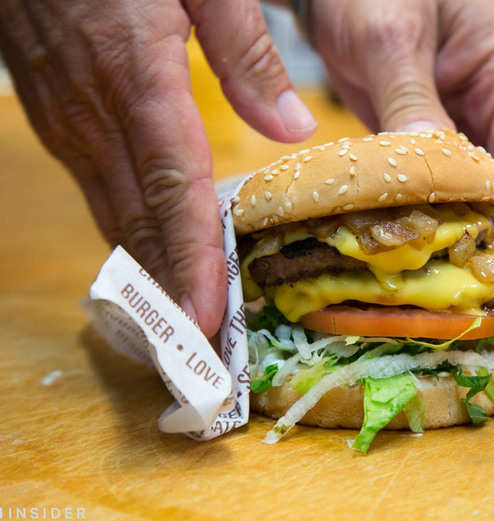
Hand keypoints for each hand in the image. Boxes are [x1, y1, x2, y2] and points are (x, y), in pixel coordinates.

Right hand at [0, 0, 316, 335]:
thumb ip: (247, 55)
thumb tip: (293, 128)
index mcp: (139, 79)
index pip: (172, 191)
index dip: (190, 261)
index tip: (206, 319)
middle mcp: (96, 115)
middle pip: (140, 223)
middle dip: (171, 293)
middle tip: (203, 351)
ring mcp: (69, 122)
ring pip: (114, 216)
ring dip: (150, 275)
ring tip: (185, 326)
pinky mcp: (59, 119)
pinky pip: (99, 192)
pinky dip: (130, 236)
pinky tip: (153, 260)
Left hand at [309, 0, 493, 307]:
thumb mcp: (391, 36)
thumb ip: (410, 100)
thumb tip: (430, 164)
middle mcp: (491, 106)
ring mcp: (456, 125)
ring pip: (470, 196)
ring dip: (469, 245)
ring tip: (475, 303)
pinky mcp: (423, 140)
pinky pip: (433, 190)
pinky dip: (431, 225)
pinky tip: (429, 262)